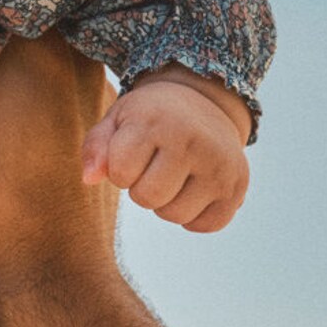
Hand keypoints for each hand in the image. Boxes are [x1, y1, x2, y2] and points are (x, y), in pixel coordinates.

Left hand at [79, 67, 249, 232]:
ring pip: (175, 216)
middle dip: (141, 189)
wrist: (204, 101)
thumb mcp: (118, 119)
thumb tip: (89, 179)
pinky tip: (194, 188)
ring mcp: (220, 165)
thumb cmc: (151, 116)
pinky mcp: (237, 186)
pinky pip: (205, 225)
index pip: (120, 173)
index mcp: (157, 121)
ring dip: (166, 204)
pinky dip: (194, 215)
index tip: (131, 153)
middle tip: (153, 167)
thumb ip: (96, 147)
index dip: (119, 170)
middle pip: (147, 198)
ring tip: (173, 176)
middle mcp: (193, 140)